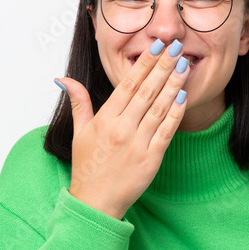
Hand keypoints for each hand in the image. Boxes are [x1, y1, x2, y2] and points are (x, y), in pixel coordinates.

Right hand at [56, 38, 190, 219]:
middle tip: (177, 46)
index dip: (144, 64)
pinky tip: (183, 97)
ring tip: (184, 65)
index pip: (128, 85)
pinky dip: (176, 113)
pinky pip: (167, 131)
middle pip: (147, 91)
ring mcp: (138, 144)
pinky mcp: (151, 159)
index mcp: (105, 120)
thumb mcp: (79, 133)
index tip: (156, 47)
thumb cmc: (87, 168)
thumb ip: (78, 103)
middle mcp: (122, 129)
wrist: (96, 203)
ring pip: (160, 108)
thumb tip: (64, 79)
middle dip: (163, 67)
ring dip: (173, 85)